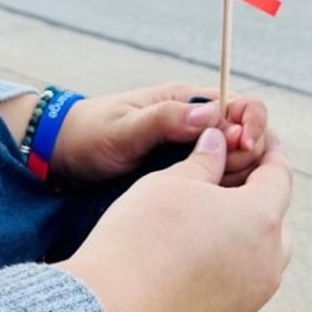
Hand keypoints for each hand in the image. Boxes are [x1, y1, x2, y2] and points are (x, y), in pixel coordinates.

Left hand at [49, 83, 268, 185]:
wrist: (60, 161)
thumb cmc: (87, 137)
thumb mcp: (122, 130)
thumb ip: (164, 121)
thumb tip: (210, 114)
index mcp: (185, 102)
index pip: (240, 104)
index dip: (252, 123)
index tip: (244, 145)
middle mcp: (195, 124)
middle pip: (246, 136)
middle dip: (250, 155)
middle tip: (230, 177)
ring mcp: (191, 153)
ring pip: (236, 164)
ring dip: (239, 178)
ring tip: (219, 196)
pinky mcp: (184, 177)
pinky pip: (216, 184)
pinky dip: (222, 195)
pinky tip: (211, 210)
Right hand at [61, 128, 292, 311]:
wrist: (112, 311)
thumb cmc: (140, 241)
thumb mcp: (171, 183)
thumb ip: (204, 160)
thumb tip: (216, 142)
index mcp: (261, 220)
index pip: (279, 174)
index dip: (268, 150)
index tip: (254, 139)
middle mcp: (267, 262)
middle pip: (276, 219)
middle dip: (258, 195)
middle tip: (227, 178)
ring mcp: (252, 296)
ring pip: (262, 255)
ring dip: (245, 233)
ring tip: (209, 219)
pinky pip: (241, 282)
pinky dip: (229, 264)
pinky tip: (196, 254)